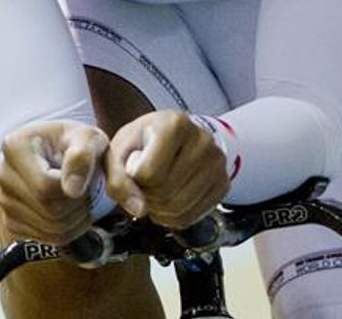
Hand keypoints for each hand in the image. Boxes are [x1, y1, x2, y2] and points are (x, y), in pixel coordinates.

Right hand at [0, 121, 107, 243]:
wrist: (60, 149)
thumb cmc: (75, 141)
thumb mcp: (87, 137)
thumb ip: (82, 156)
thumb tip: (72, 190)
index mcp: (15, 147)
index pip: (46, 187)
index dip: (75, 189)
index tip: (87, 177)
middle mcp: (2, 174)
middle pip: (48, 210)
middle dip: (78, 205)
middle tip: (88, 189)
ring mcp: (3, 199)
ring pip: (49, 228)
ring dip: (76, 219)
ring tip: (81, 198)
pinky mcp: (11, 220)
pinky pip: (45, 238)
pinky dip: (67, 230)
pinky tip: (71, 210)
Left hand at [104, 111, 229, 228]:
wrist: (168, 138)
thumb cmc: (142, 143)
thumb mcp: (118, 153)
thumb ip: (119, 180)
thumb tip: (139, 210)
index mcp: (175, 124)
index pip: (150, 173)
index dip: (134, 180)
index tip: (135, 168)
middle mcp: (203, 140)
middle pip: (165, 192)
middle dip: (146, 196)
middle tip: (144, 184)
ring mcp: (217, 162)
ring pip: (179, 207)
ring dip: (159, 209)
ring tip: (156, 191)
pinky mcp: (223, 182)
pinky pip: (192, 216)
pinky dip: (173, 217)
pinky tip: (170, 199)